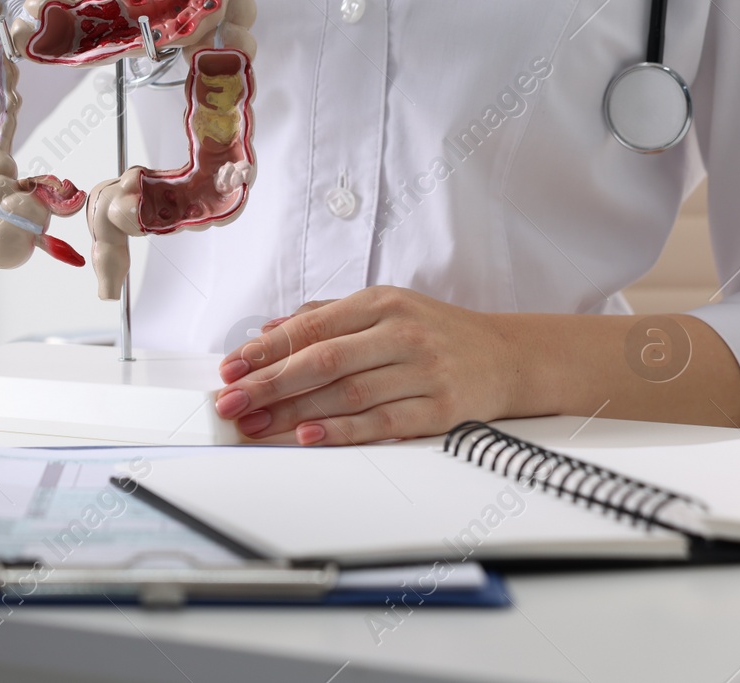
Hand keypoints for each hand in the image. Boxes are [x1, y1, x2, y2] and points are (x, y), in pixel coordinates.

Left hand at [215, 287, 523, 445]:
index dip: (265, 351)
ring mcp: (424, 371)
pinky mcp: (442, 408)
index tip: (231, 369)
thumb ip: (326, 317)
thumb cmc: (437, 332)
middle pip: (323, 361)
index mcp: (381, 303)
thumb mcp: (384, 309)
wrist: (508, 356)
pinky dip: (343, 431)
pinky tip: (310, 436)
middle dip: (269, 384)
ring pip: (347, 394)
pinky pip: (383, 422)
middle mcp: (402, 333)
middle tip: (232, 402)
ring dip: (295, 412)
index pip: (311, 328)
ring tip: (257, 424)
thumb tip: (269, 331)